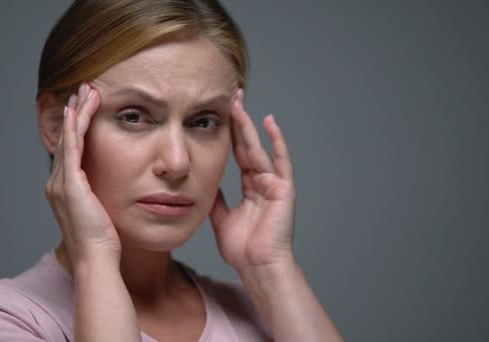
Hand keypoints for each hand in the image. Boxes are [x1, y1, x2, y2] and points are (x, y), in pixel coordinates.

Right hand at [45, 83, 120, 263]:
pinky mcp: (70, 184)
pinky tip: (77, 109)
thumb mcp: (101, 213)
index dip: (77, 127)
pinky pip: (71, 148)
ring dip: (76, 113)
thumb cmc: (104, 242)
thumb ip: (102, 197)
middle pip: (66, 139)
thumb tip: (116, 189)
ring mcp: (61, 184)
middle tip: (83, 90)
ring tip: (85, 91)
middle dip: (74, 113)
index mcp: (64, 190)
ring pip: (68, 138)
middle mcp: (57, 184)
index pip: (71, 150)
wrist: (96, 259)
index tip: (86, 107)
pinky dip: (73, 127)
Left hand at [210, 89, 296, 272]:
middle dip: (239, 121)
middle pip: (247, 145)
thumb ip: (216, 198)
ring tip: (238, 103)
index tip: (221, 113)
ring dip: (248, 126)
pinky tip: (269, 122)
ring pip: (258, 149)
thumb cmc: (243, 248)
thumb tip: (205, 182)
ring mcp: (274, 184)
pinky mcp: (284, 189)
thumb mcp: (222, 218)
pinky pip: (281, 161)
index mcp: (250, 187)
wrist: (257, 266)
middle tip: (230, 97)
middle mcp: (263, 181)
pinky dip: (277, 142)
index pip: (238, 153)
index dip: (230, 133)